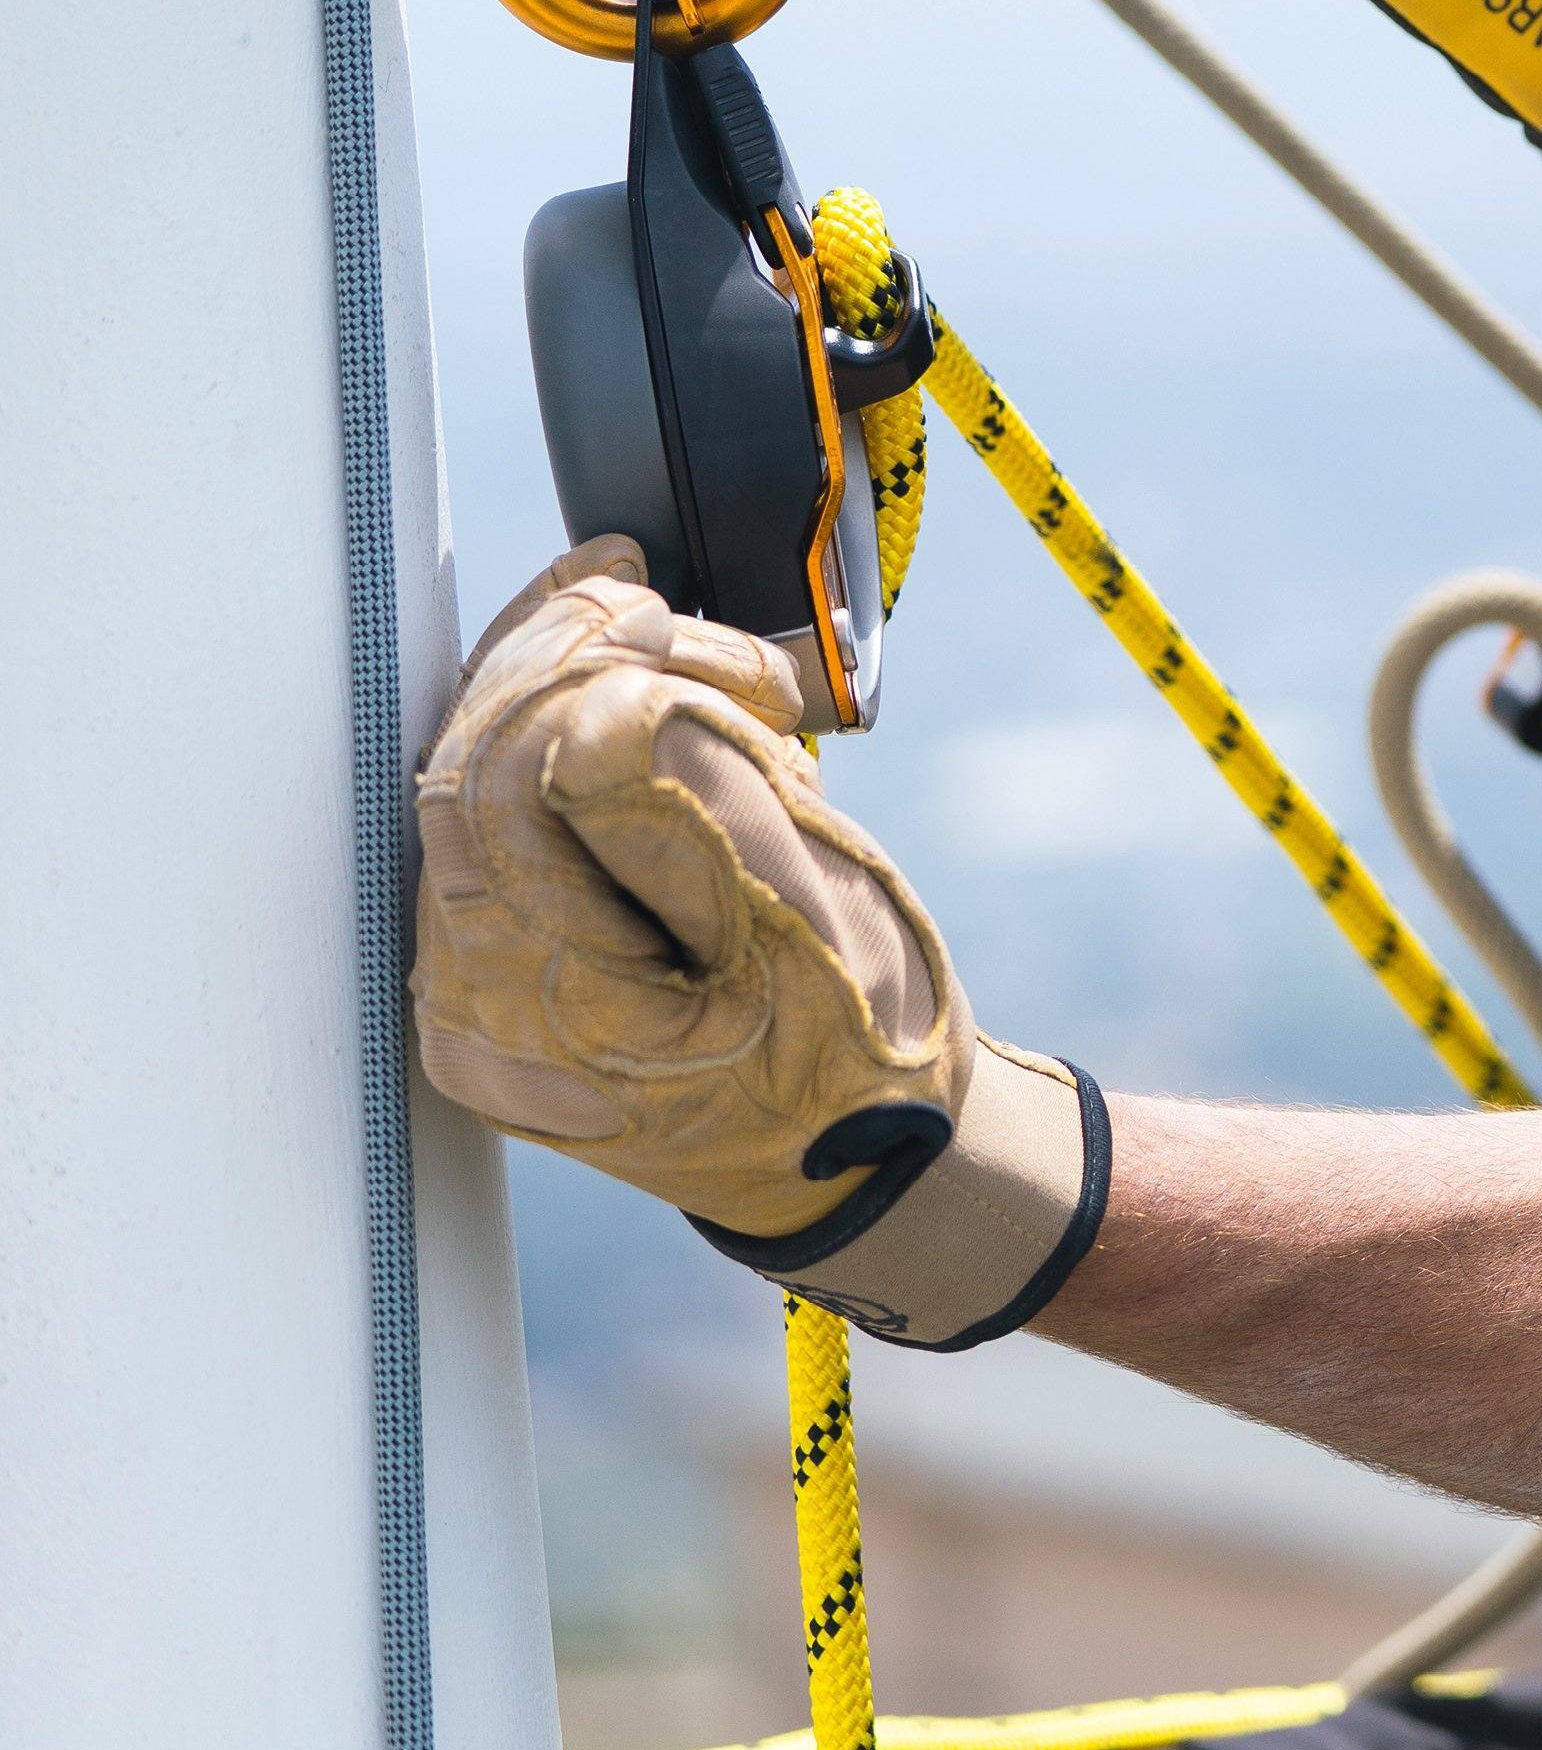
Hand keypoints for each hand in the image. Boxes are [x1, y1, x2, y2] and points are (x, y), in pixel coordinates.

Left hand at [409, 540, 1103, 1347]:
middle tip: (691, 631)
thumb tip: (599, 702)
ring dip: (594, 701)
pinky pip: (513, 828)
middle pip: (473, 773)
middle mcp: (472, 1010)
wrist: (859, 1152)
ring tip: (734, 703)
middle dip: (578, 666)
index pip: (490, 780)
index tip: (650, 598)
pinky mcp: (499, 968)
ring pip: (491, 788)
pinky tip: (687, 731)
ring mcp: (473, 995)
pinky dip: (591, 755)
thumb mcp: (811, 920)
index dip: (561, 665)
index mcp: (540, 1006)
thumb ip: (693, 805)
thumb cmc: (859, 1048)